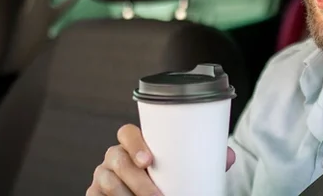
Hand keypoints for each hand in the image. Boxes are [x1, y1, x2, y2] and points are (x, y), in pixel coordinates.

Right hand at [86, 124, 236, 195]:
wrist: (151, 194)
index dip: (134, 143)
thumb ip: (201, 161)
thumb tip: (228, 156)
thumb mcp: (180, 169)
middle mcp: (114, 156)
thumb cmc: (163, 179)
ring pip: (108, 183)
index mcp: (133, 144)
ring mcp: (102, 175)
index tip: (148, 160)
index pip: (126, 133)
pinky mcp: (94, 193)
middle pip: (118, 161)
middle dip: (138, 182)